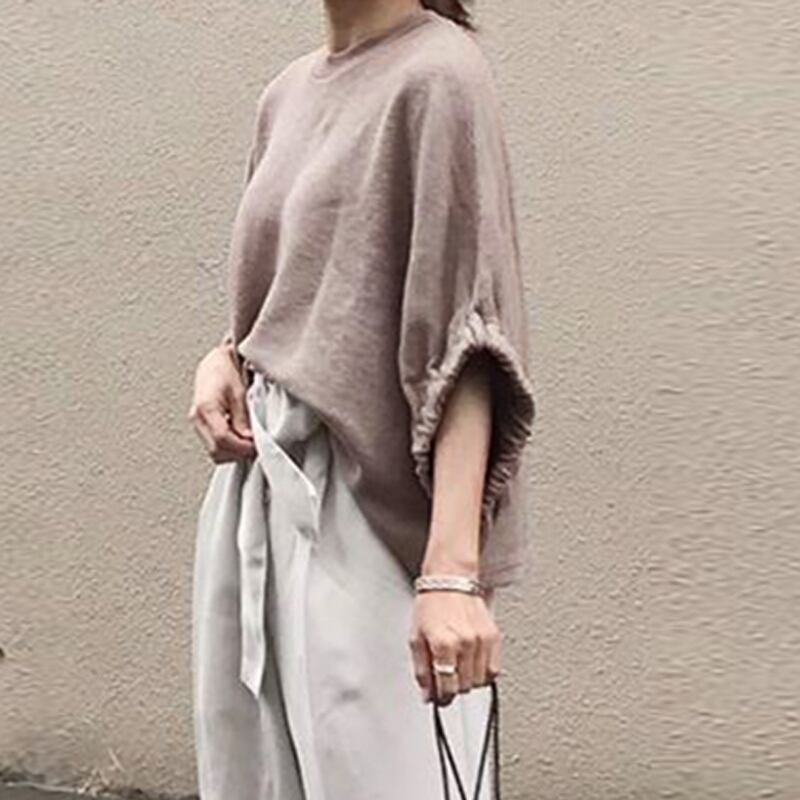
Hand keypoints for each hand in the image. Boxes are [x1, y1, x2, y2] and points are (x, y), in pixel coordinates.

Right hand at [187, 344, 255, 461]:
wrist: (214, 364)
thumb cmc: (225, 372)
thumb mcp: (239, 393)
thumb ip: (242, 418)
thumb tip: (248, 438)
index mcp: (206, 407)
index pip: (222, 438)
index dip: (241, 447)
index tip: (255, 447)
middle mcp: (197, 418)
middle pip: (216, 450)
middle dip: (237, 452)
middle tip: (254, 447)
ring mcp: (197, 424)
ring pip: (213, 451)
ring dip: (232, 452)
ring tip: (247, 442)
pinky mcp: (201, 427)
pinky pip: (213, 445)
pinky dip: (227, 447)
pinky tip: (238, 438)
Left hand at [408, 589, 500, 705]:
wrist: (450, 580)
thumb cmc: (431, 604)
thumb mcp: (416, 637)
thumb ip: (422, 670)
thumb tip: (427, 695)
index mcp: (443, 643)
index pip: (447, 687)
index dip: (441, 697)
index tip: (439, 697)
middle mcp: (465, 643)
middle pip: (464, 687)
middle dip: (453, 687)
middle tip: (446, 677)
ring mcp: (482, 640)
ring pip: (480, 682)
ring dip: (468, 680)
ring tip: (458, 666)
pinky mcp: (494, 637)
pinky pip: (494, 670)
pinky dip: (483, 673)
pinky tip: (472, 664)